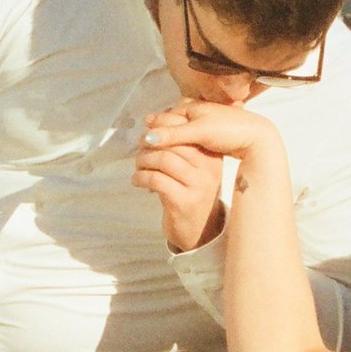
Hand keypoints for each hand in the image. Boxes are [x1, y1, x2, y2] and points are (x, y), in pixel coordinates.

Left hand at [132, 104, 279, 250]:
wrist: (200, 232)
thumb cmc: (192, 194)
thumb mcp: (192, 169)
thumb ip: (178, 147)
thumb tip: (151, 119)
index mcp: (213, 157)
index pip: (187, 130)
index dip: (163, 125)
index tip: (148, 129)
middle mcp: (209, 169)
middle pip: (174, 142)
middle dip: (150, 142)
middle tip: (139, 147)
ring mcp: (198, 186)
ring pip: (163, 159)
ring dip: (143, 160)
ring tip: (138, 166)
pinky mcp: (183, 202)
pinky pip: (155, 180)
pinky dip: (140, 178)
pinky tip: (137, 181)